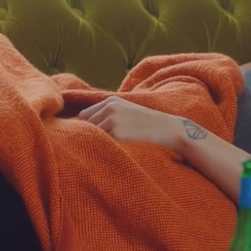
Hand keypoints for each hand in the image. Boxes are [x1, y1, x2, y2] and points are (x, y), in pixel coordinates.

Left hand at [77, 96, 202, 151]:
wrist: (165, 127)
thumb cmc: (146, 122)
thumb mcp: (126, 110)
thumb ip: (109, 114)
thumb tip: (87, 125)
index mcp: (110, 101)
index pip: (85, 114)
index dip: (85, 126)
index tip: (89, 136)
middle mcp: (109, 107)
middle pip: (84, 124)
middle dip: (87, 133)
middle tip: (93, 144)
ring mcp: (112, 119)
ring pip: (91, 133)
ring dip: (94, 140)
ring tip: (103, 147)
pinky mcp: (116, 132)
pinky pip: (100, 141)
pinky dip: (102, 145)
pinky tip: (110, 149)